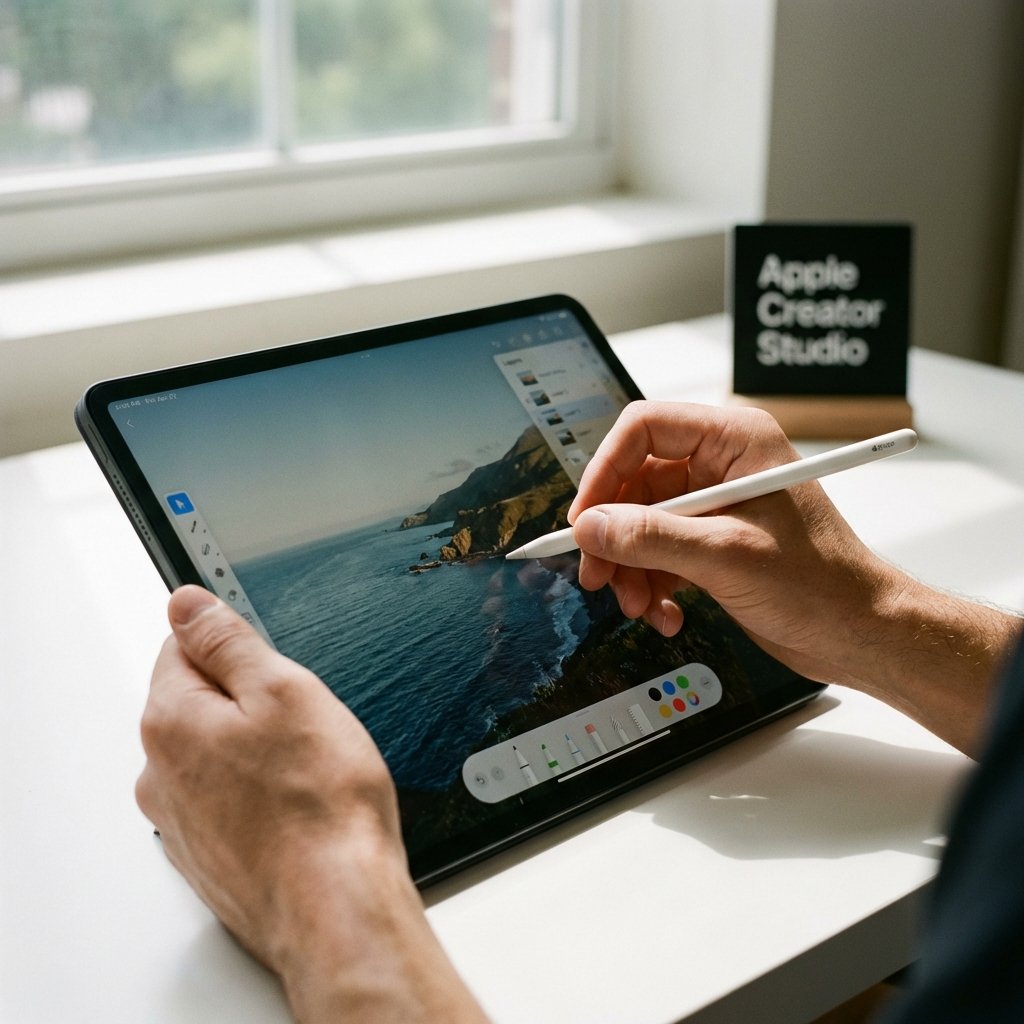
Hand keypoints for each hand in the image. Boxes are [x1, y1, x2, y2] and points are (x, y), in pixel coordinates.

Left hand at [136, 586, 485, 1022]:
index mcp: (172, 720)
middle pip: (199, 702)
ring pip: (218, 754)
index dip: (235, 644)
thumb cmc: (319, 804)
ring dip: (256, 750)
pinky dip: (260, 795)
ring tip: (309, 770)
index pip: (180, 646)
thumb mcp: (283, 689)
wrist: (335, 908)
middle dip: (249, 700)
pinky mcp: (209, 856)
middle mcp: (161, 773)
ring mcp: (182, 821)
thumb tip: (186, 604)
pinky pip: (230, 801)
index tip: (271, 662)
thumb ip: (228, 641)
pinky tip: (301, 806)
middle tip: (303, 720)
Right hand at [567, 401, 901, 684]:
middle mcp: (722, 465)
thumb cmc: (821, 584)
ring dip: (631, 568)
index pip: (644, 429)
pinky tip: (666, 614)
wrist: (859, 634)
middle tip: (597, 575)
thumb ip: (651, 538)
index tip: (585, 518)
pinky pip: (658, 553)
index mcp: (735, 441)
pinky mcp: (712, 542)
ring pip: (640, 524)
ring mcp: (716, 505)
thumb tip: (591, 526)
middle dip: (614, 535)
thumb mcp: (727, 556)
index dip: (605, 471)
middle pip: (634, 483)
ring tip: (639, 606)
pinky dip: (652, 585)